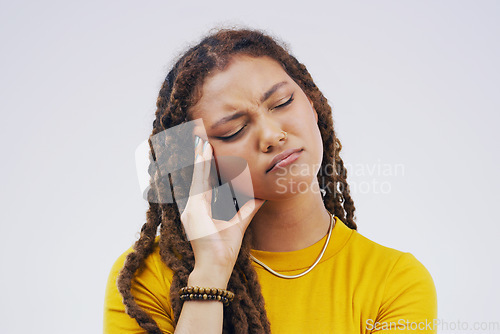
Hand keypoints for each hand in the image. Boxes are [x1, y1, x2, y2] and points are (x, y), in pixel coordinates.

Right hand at [180, 134, 265, 282]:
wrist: (217, 264)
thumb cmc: (225, 246)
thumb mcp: (240, 220)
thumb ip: (249, 207)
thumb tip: (261, 195)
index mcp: (202, 206)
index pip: (204, 179)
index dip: (206, 163)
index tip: (207, 146)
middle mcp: (194, 204)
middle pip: (198, 173)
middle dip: (199, 154)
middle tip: (199, 135)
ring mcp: (191, 206)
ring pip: (197, 174)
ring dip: (198, 155)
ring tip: (200, 137)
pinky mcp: (192, 208)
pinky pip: (197, 182)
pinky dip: (199, 166)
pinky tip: (202, 153)